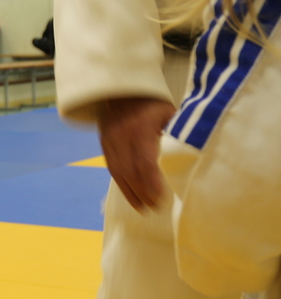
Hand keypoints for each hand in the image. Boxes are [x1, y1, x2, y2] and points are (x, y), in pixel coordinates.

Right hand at [97, 97, 174, 212]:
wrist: (122, 89)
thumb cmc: (152, 102)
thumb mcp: (169, 113)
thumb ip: (176, 134)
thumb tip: (193, 157)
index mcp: (139, 129)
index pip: (144, 162)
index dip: (151, 183)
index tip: (161, 199)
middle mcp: (121, 137)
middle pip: (130, 171)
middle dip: (142, 193)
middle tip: (155, 209)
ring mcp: (110, 141)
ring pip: (118, 172)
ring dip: (131, 192)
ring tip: (143, 209)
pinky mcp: (104, 144)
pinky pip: (112, 168)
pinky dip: (121, 184)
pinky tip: (131, 196)